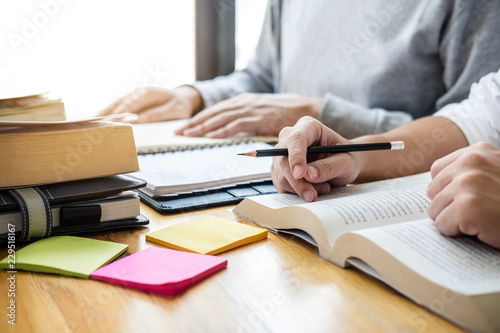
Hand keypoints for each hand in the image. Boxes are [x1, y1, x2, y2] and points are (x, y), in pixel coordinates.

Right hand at [97, 86, 202, 122]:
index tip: (107, 124)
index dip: (117, 115)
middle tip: (91, 125)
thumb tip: (140, 120)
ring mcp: (134, 96)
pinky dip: (108, 113)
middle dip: (104, 114)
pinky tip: (98, 120)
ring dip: (103, 114)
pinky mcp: (132, 101)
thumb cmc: (180, 106)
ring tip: (88, 124)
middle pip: (117, 104)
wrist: (184, 99)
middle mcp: (137, 92)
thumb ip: (157, 115)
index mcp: (147, 93)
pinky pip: (118, 107)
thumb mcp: (174, 111)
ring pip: (115, 105)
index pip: (128, 105)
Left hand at [174, 93, 322, 137]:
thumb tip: (231, 130)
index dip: (198, 118)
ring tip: (189, 135)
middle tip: (178, 132)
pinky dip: (222, 131)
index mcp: (242, 101)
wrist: (305, 109)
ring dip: (203, 127)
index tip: (184, 127)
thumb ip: (245, 119)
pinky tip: (211, 136)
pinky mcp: (258, 118)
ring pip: (220, 118)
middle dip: (194, 123)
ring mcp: (250, 109)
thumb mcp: (260, 112)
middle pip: (213, 113)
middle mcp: (243, 102)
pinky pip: (236, 125)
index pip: (215, 110)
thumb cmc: (284, 112)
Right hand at [271, 117, 360, 201]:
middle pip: (283, 160)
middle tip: (312, 196)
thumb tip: (309, 175)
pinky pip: (282, 186)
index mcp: (307, 126)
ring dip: (301, 188)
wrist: (342, 166)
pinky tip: (313, 190)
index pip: (296, 139)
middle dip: (297, 181)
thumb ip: (329, 166)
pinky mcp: (279, 171)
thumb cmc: (345, 158)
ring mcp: (281, 155)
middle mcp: (289, 138)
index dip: (296, 156)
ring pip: (281, 176)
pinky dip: (297, 193)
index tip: (300, 174)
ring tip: (324, 188)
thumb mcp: (346, 162)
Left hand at [427, 142, 499, 248]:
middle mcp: (471, 162)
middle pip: (432, 191)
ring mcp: (468, 184)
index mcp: (478, 151)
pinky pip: (442, 225)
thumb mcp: (496, 175)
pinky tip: (479, 229)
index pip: (437, 171)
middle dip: (449, 205)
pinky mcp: (467, 207)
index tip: (471, 197)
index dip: (449, 190)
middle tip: (479, 211)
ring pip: (435, 209)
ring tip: (481, 219)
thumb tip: (434, 186)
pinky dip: (456, 233)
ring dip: (453, 220)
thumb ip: (472, 172)